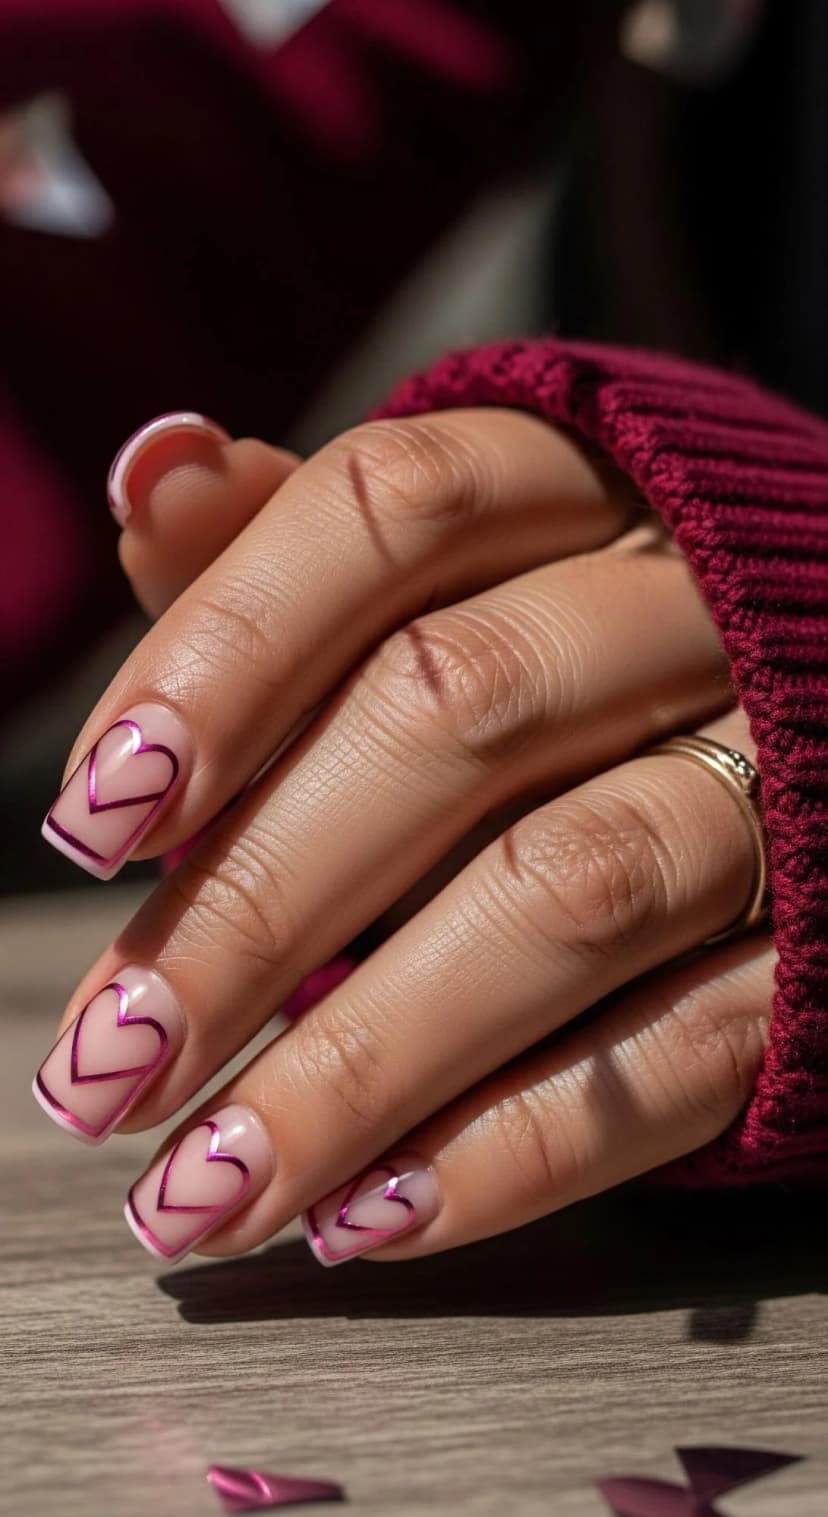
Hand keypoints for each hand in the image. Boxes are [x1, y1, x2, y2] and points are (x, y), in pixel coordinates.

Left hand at [35, 408, 771, 1265]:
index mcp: (580, 485)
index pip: (391, 513)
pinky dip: (521, 1142)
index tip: (96, 816)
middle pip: (458, 714)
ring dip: (367, 1060)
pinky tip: (374, 1213)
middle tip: (111, 1055)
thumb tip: (154, 472)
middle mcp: (694, 603)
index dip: (230, 654)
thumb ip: (298, 541)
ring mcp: (788, 764)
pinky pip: (690, 1043)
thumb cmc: (590, 635)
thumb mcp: (463, 564)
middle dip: (262, 898)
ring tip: (209, 1186)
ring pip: (571, 894)